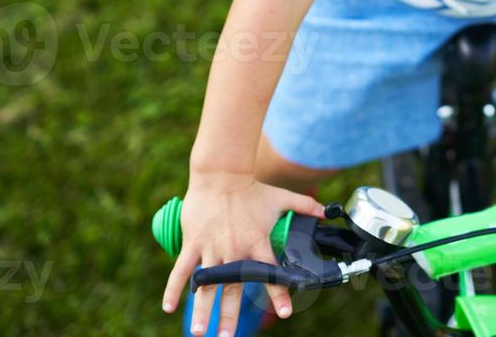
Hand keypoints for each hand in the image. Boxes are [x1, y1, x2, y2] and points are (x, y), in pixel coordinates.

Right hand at [161, 171, 324, 335]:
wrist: (222, 175)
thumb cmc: (252, 189)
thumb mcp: (282, 197)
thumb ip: (305, 206)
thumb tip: (327, 211)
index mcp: (257, 243)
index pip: (270, 273)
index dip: (278, 294)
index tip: (285, 313)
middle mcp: (235, 250)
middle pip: (233, 289)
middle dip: (230, 316)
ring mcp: (212, 248)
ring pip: (206, 285)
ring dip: (202, 310)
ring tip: (200, 332)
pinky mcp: (193, 243)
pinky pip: (182, 270)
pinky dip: (174, 289)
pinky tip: (169, 307)